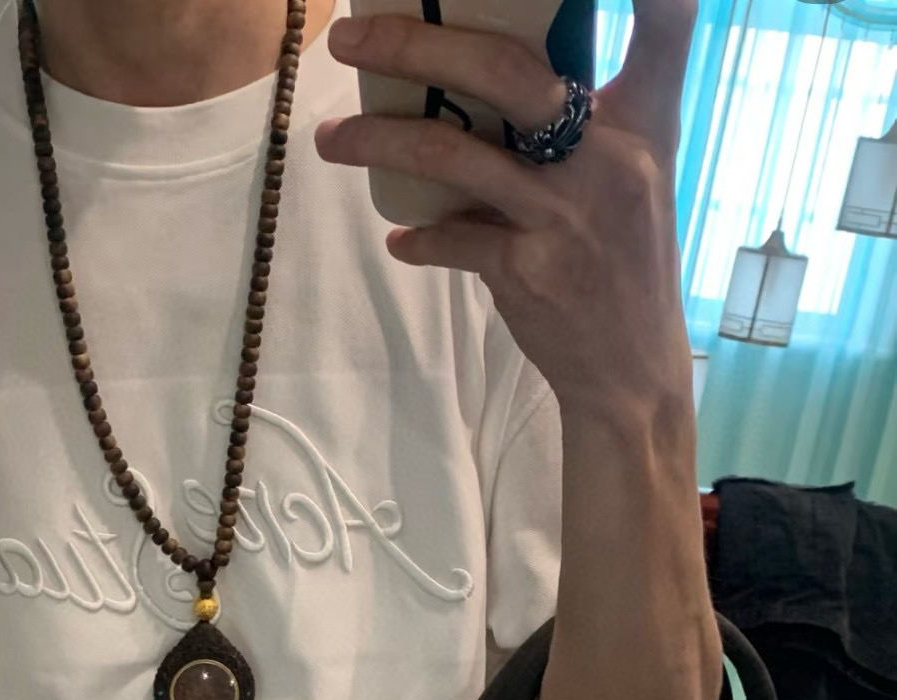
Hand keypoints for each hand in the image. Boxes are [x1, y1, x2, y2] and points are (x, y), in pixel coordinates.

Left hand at [316, 0, 698, 418]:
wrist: (631, 369)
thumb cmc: (626, 262)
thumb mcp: (637, 174)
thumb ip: (586, 118)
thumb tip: (491, 75)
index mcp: (643, 121)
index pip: (664, 26)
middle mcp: (608, 158)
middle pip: (503, 73)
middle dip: (416, 45)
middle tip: (349, 36)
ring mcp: (564, 215)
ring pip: (452, 156)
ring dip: (377, 141)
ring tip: (330, 138)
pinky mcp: (527, 271)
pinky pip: (451, 240)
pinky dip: (419, 240)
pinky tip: (400, 242)